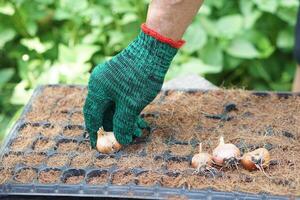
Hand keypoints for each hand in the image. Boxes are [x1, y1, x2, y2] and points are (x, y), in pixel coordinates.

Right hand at [83, 28, 178, 147]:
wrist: (153, 50)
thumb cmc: (141, 77)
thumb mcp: (132, 105)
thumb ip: (123, 124)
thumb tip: (121, 140)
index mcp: (97, 90)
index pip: (91, 116)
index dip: (94, 133)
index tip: (97, 146)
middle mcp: (100, 84)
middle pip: (104, 112)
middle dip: (116, 127)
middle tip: (129, 138)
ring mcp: (110, 80)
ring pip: (114, 106)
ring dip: (125, 120)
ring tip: (139, 130)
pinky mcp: (120, 78)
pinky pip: (121, 99)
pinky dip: (128, 110)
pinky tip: (139, 119)